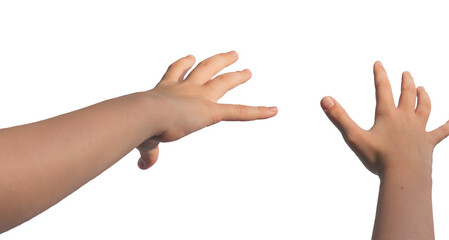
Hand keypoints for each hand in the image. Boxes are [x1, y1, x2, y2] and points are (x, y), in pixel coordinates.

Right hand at [136, 51, 277, 168]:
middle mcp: (184, 89)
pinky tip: (273, 111)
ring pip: (222, 81)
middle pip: (204, 69)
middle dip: (218, 62)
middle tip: (232, 55)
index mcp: (164, 91)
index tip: (190, 57)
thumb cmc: (138, 125)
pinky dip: (258, 112)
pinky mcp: (212, 112)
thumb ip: (149, 152)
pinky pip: (239, 112)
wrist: (144, 115)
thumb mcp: (145, 138)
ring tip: (247, 71)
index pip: (175, 73)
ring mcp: (199, 97)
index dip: (183, 65)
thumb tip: (143, 165)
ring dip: (236, 75)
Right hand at [320, 61, 448, 175]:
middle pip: (408, 94)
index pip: (383, 89)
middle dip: (406, 82)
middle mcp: (406, 118)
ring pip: (425, 108)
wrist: (405, 175)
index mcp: (388, 115)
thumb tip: (324, 99)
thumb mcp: (354, 137)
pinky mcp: (428, 143)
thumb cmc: (378, 158)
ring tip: (423, 89)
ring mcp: (419, 130)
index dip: (380, 75)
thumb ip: (339, 117)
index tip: (379, 63)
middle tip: (406, 73)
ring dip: (424, 97)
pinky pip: (441, 132)